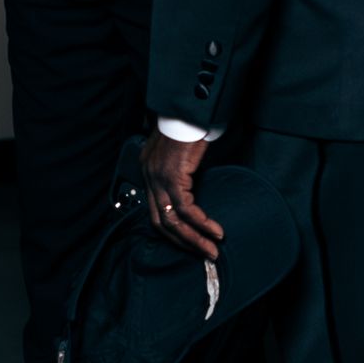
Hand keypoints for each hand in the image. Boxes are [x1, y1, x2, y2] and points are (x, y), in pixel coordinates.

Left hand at [142, 128, 224, 262]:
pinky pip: (186, 209)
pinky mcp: (172, 176)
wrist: (189, 108)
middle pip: (160, 223)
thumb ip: (181, 169)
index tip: (189, 242)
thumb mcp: (180, 151)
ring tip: (211, 249)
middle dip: (182, 242)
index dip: (171, 231)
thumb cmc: (188, 125)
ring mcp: (158, 178)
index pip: (154, 212)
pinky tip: (214, 231)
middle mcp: (149, 177)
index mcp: (149, 171)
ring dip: (193, 239)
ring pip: (172, 220)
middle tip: (202, 254)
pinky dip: (201, 223)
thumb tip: (194, 187)